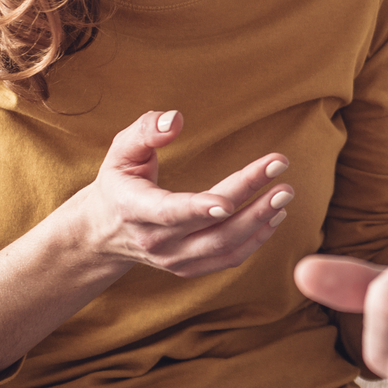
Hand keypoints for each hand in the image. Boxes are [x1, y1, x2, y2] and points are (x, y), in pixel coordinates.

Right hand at [75, 110, 294, 277]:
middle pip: (211, 228)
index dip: (199, 208)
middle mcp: (155, 241)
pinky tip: (273, 216)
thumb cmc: (119, 182)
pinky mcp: (188, 269)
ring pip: (224, 249)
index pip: (170, 212)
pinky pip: (228, 260)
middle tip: (282, 176)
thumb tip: (175, 119)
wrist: (103, 233)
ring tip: (284, 194)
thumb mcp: (121, 151)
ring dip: (260, 223)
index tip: (229, 202)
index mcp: (134, 209)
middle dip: (250, 202)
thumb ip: (146, 130)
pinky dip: (255, 240)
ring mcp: (173, 260)